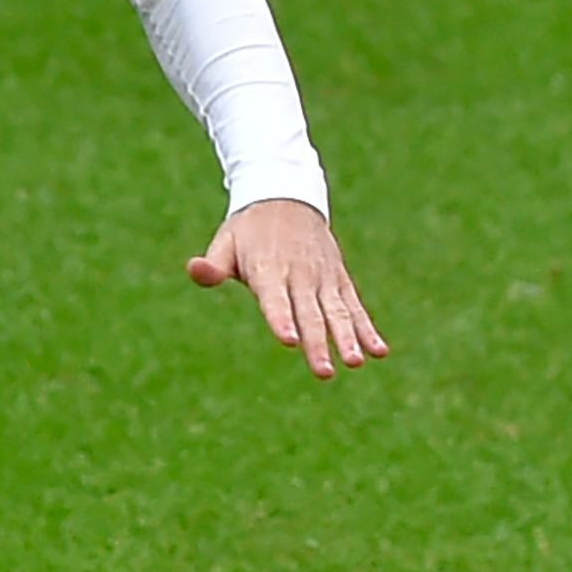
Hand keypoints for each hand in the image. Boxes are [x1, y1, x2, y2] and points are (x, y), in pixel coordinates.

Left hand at [187, 198, 389, 378]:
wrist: (287, 199)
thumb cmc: (248, 231)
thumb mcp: (225, 242)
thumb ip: (213, 265)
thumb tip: (193, 269)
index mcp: (268, 270)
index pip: (275, 299)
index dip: (281, 319)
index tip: (289, 340)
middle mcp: (300, 275)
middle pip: (309, 313)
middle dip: (317, 343)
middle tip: (324, 371)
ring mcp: (323, 278)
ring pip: (337, 312)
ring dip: (347, 338)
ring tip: (354, 362)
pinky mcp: (339, 280)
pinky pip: (355, 306)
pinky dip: (366, 328)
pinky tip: (378, 351)